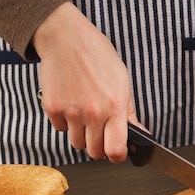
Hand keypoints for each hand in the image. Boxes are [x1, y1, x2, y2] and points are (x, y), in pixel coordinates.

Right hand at [33, 2, 142, 162]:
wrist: (66, 38)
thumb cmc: (97, 56)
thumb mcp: (122, 82)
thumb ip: (130, 112)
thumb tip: (141, 134)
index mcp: (114, 107)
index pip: (116, 151)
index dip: (117, 156)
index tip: (117, 152)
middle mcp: (93, 113)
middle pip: (94, 152)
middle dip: (99, 147)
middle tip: (100, 132)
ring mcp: (71, 112)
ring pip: (77, 144)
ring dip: (82, 135)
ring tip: (85, 115)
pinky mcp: (53, 108)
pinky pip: (60, 129)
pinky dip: (65, 122)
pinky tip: (71, 104)